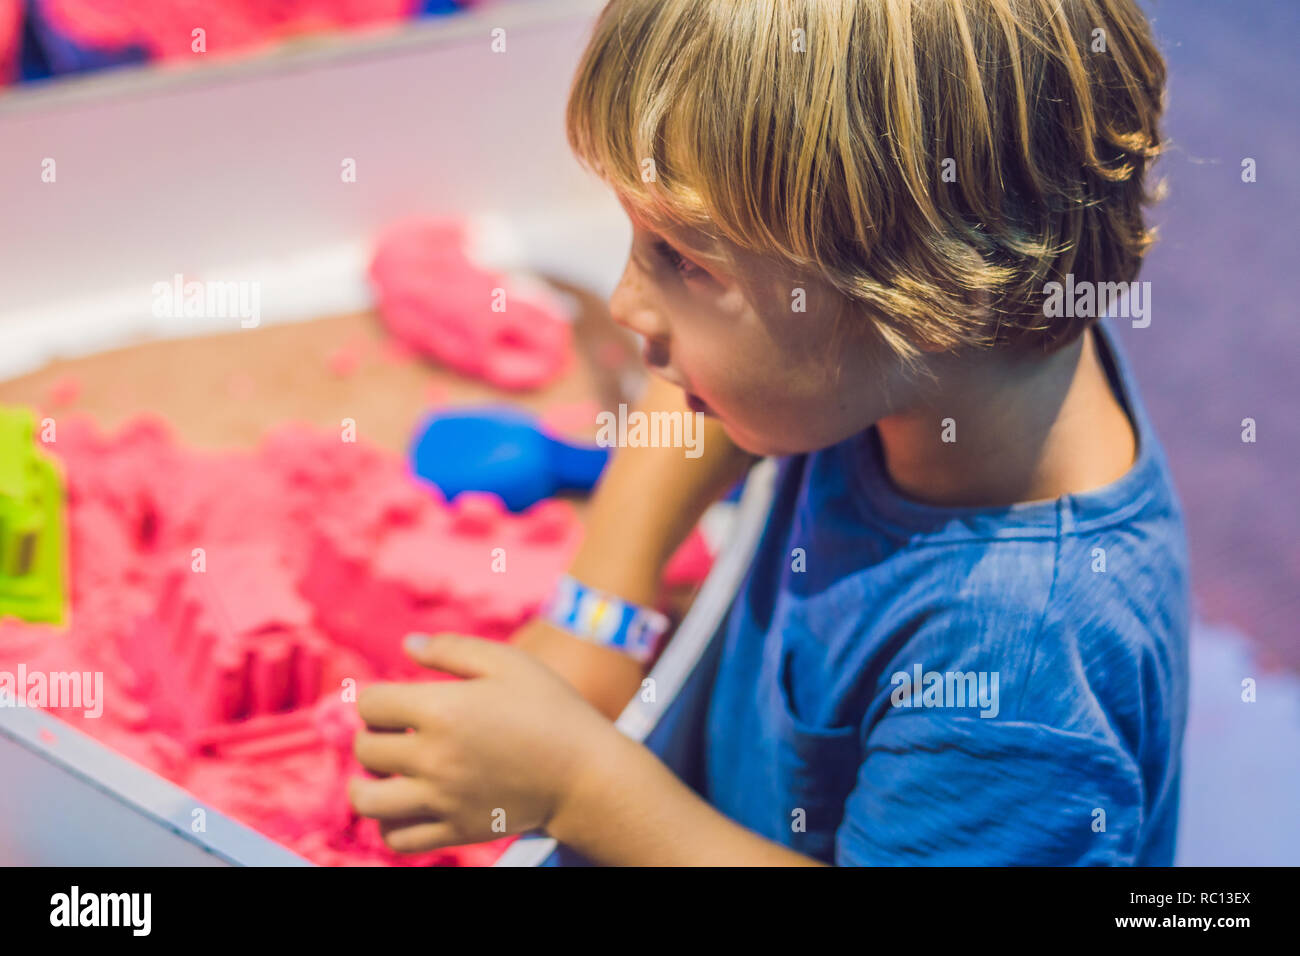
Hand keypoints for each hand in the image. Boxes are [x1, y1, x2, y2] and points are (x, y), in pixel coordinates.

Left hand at [348, 633, 618, 852]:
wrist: (586, 773)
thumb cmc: (551, 709)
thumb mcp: (509, 663)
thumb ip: (454, 649)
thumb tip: (408, 645)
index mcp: (443, 710)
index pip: (371, 703)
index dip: (380, 697)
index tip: (401, 701)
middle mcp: (434, 757)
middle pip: (365, 748)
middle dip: (375, 735)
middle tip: (400, 732)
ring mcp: (442, 799)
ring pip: (367, 800)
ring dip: (367, 783)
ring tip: (389, 773)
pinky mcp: (454, 830)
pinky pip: (396, 837)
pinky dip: (389, 823)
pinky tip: (407, 803)